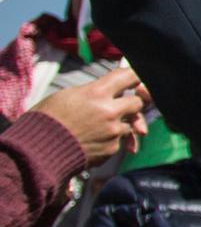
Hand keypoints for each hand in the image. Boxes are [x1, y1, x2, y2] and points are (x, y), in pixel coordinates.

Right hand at [32, 66, 148, 163]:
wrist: (36, 150)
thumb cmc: (46, 119)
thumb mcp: (67, 95)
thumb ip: (94, 92)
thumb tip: (111, 90)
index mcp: (97, 93)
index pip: (129, 76)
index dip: (134, 77)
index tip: (134, 79)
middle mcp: (109, 111)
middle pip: (138, 102)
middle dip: (131, 103)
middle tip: (120, 105)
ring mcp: (112, 131)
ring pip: (130, 124)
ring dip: (120, 124)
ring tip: (96, 126)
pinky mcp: (111, 149)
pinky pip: (119, 141)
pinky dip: (110, 140)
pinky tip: (92, 140)